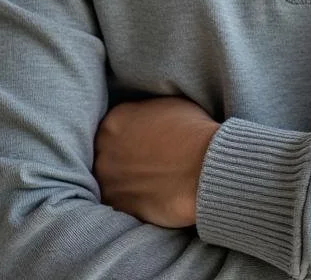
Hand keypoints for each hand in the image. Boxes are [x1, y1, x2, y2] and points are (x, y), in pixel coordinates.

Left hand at [94, 96, 219, 226]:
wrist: (206, 167)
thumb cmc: (195, 133)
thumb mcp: (168, 105)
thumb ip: (145, 112)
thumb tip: (143, 121)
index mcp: (115, 119)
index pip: (112, 127)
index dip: (127, 135)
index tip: (140, 142)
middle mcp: (104, 148)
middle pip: (105, 153)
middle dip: (121, 157)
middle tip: (144, 163)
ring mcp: (108, 179)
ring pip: (109, 179)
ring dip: (124, 181)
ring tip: (148, 181)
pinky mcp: (118, 205)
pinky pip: (119, 202)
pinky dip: (132, 200)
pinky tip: (150, 195)